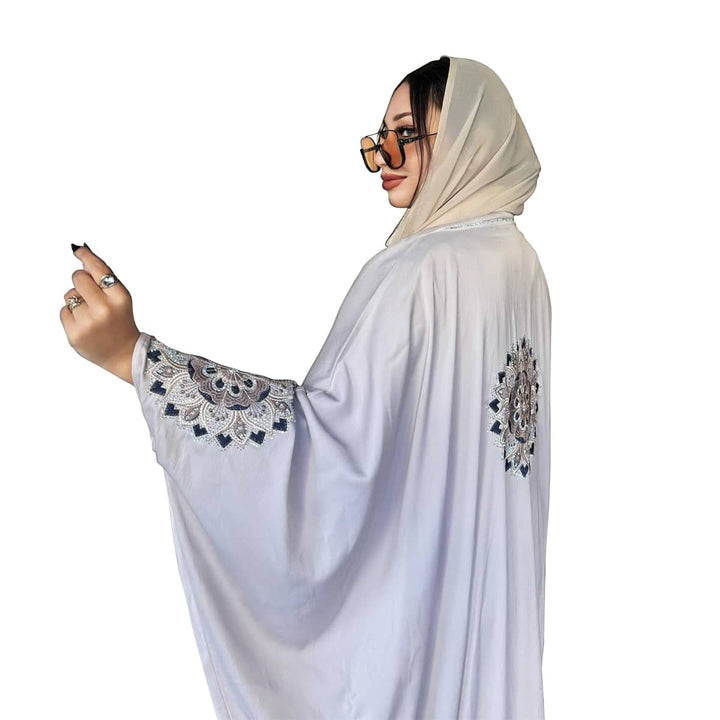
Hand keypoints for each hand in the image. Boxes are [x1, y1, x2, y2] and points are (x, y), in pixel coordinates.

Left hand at [60, 244, 140, 384]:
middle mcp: (104, 309)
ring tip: (91, 315)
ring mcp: (88, 323)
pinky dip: (71, 316)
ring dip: (77, 301)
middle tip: (92, 296)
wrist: (124, 354)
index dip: (86, 257)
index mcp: (119, 298)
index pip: (98, 269)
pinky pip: (63, 311)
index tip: (78, 250)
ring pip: (69, 295)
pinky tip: (85, 324)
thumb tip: (83, 257)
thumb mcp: (121, 298)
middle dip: (81, 282)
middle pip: (78, 278)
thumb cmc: (121, 322)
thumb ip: (104, 279)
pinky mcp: (74, 334)